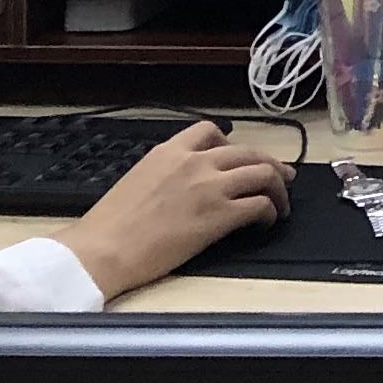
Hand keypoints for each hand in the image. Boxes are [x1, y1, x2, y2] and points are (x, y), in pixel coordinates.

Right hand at [59, 121, 287, 300]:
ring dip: (278, 188)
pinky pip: (260, 205)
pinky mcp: (220, 216)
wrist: (101, 251)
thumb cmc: (108, 226)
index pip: (211, 130)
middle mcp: (195, 162)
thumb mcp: (137, 180)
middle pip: (248, 152)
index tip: (238, 158)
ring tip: (281, 203)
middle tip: (282, 177)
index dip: (232, 143)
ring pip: (264, 173)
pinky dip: (270, 211)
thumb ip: (166, 173)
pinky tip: (266, 222)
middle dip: (270, 164)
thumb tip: (183, 184)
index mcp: (169, 151)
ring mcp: (210, 187)